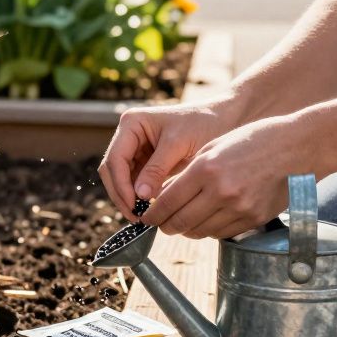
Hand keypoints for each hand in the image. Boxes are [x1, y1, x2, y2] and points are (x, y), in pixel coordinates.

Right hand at [98, 98, 242, 218]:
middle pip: (112, 170)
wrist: (224, 119)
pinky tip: (149, 209)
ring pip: (120, 178)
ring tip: (142, 216)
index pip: (115, 158)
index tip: (133, 205)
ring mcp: (136, 148)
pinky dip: (138, 196)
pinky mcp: (146, 161)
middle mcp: (129, 135)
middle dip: (121, 194)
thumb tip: (139, 196)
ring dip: (127, 197)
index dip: (120, 184)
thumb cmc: (204, 124)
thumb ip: (157, 169)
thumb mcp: (179, 145)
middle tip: (136, 217)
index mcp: (132, 123)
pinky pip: (134, 182)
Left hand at [144, 114, 315, 238]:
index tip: (146, 217)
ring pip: (200, 231)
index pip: (167, 202)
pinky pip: (221, 233)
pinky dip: (209, 229)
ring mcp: (240, 208)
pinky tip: (207, 219)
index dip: (152, 214)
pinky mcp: (254, 220)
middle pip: (180, 222)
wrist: (298, 147)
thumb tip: (164, 198)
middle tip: (160, 224)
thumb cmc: (254, 141)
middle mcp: (221, 191)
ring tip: (182, 222)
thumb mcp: (213, 149)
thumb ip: (188, 174)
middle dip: (164, 226)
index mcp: (206, 169)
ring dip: (186, 229)